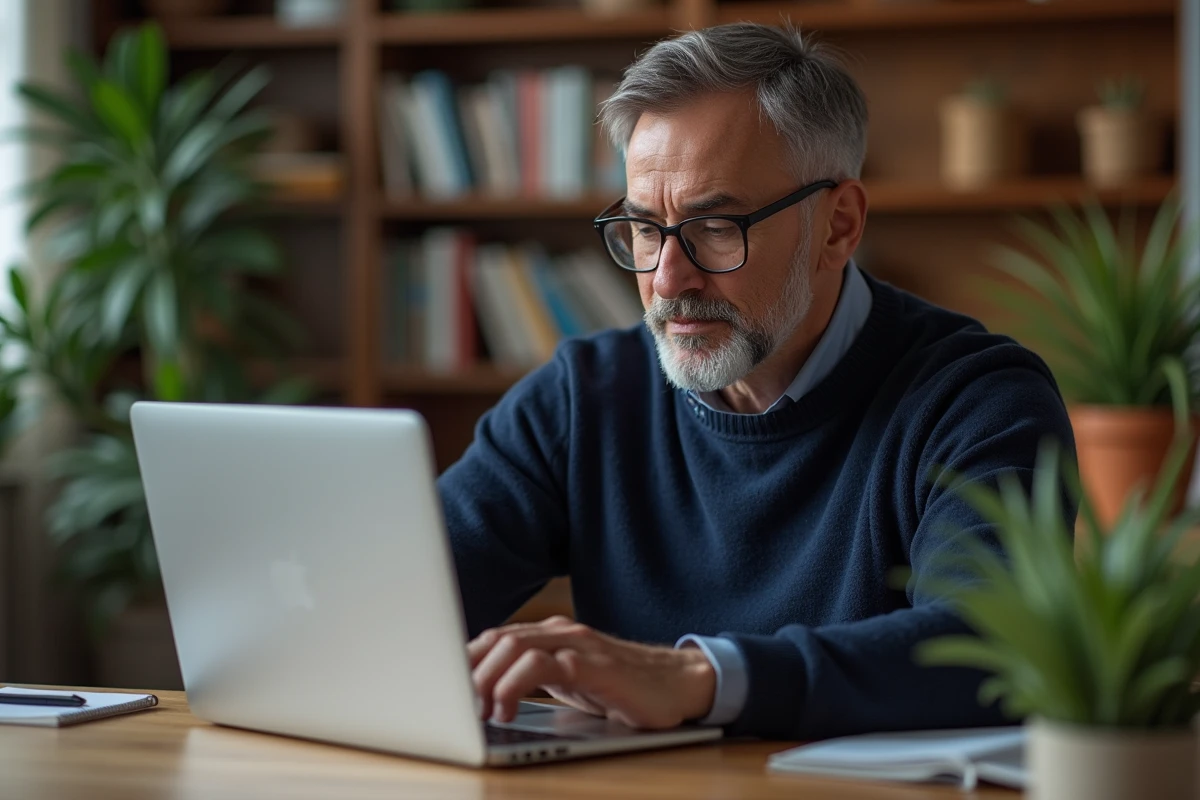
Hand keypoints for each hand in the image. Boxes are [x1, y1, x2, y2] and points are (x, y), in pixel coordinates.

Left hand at [468, 616, 715, 728]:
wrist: (680, 684)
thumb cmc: (623, 689)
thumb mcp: (571, 683)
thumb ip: (535, 679)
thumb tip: (484, 697)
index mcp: (551, 635)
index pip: (495, 638)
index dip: (464, 660)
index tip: (442, 687)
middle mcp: (561, 632)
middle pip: (497, 640)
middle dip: (468, 672)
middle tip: (454, 705)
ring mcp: (577, 645)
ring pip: (513, 648)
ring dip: (485, 679)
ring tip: (475, 710)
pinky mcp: (593, 666)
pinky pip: (542, 666)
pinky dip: (513, 686)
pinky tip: (505, 709)